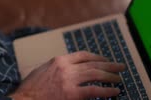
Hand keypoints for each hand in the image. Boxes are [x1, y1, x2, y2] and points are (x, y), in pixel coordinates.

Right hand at [10, 52, 124, 99]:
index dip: (97, 57)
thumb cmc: (30, 89)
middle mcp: (66, 67)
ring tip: (119, 79)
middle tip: (120, 67)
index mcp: (59, 60)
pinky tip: (114, 91)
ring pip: (96, 74)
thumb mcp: (42, 71)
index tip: (105, 59)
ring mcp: (69, 80)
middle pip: (93, 63)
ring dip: (110, 76)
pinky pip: (94, 91)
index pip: (83, 55)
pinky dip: (107, 90)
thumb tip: (70, 69)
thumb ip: (57, 68)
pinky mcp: (72, 94)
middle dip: (109, 65)